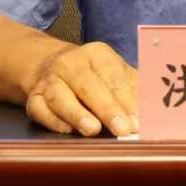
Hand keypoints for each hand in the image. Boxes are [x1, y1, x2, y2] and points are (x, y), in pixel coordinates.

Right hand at [25, 41, 139, 136]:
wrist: (48, 64)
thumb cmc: (92, 74)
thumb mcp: (114, 72)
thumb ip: (133, 88)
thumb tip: (153, 111)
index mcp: (97, 54)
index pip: (114, 76)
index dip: (127, 99)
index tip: (138, 120)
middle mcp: (70, 63)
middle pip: (89, 85)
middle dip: (108, 109)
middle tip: (123, 129)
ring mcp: (49, 80)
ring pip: (61, 96)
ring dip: (77, 114)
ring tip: (93, 130)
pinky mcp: (33, 98)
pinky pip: (40, 110)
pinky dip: (54, 122)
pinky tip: (69, 131)